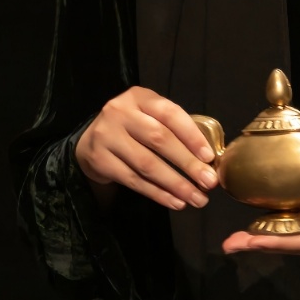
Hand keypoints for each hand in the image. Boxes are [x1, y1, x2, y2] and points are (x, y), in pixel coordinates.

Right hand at [75, 86, 217, 210]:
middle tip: (208, 182)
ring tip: (196, 199)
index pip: (169, 113)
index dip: (191, 135)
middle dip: (187, 163)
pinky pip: (134, 180)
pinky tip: (175, 201)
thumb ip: (173, 130)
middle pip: (159, 139)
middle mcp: (120, 112)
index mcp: (138, 97)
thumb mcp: (148, 117)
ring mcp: (107, 136)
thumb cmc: (130, 129)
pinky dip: (158, 193)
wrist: (90, 142)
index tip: (209, 157)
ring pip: (147, 164)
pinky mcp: (100, 160)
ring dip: (175, 184)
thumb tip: (207, 161)